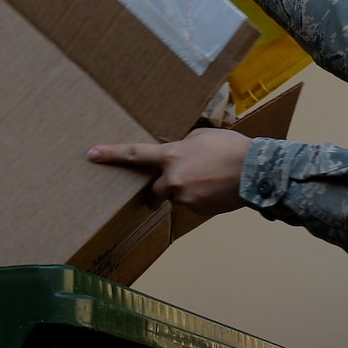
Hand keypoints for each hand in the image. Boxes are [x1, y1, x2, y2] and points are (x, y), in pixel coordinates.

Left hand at [89, 128, 251, 214]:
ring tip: (212, 179)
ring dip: (188, 190)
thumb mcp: (202, 137)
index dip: (111, 154)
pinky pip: (194, 205)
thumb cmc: (231, 148)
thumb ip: (183, 147)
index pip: (135, 154)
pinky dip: (202, 198)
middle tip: (173, 184)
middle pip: (155, 190)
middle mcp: (173, 180)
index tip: (91, 154)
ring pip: (178, 197)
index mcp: (172, 156)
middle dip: (159, 190)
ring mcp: (185, 198)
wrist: (256, 171)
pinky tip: (218, 189)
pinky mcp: (198, 210)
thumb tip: (177, 155)